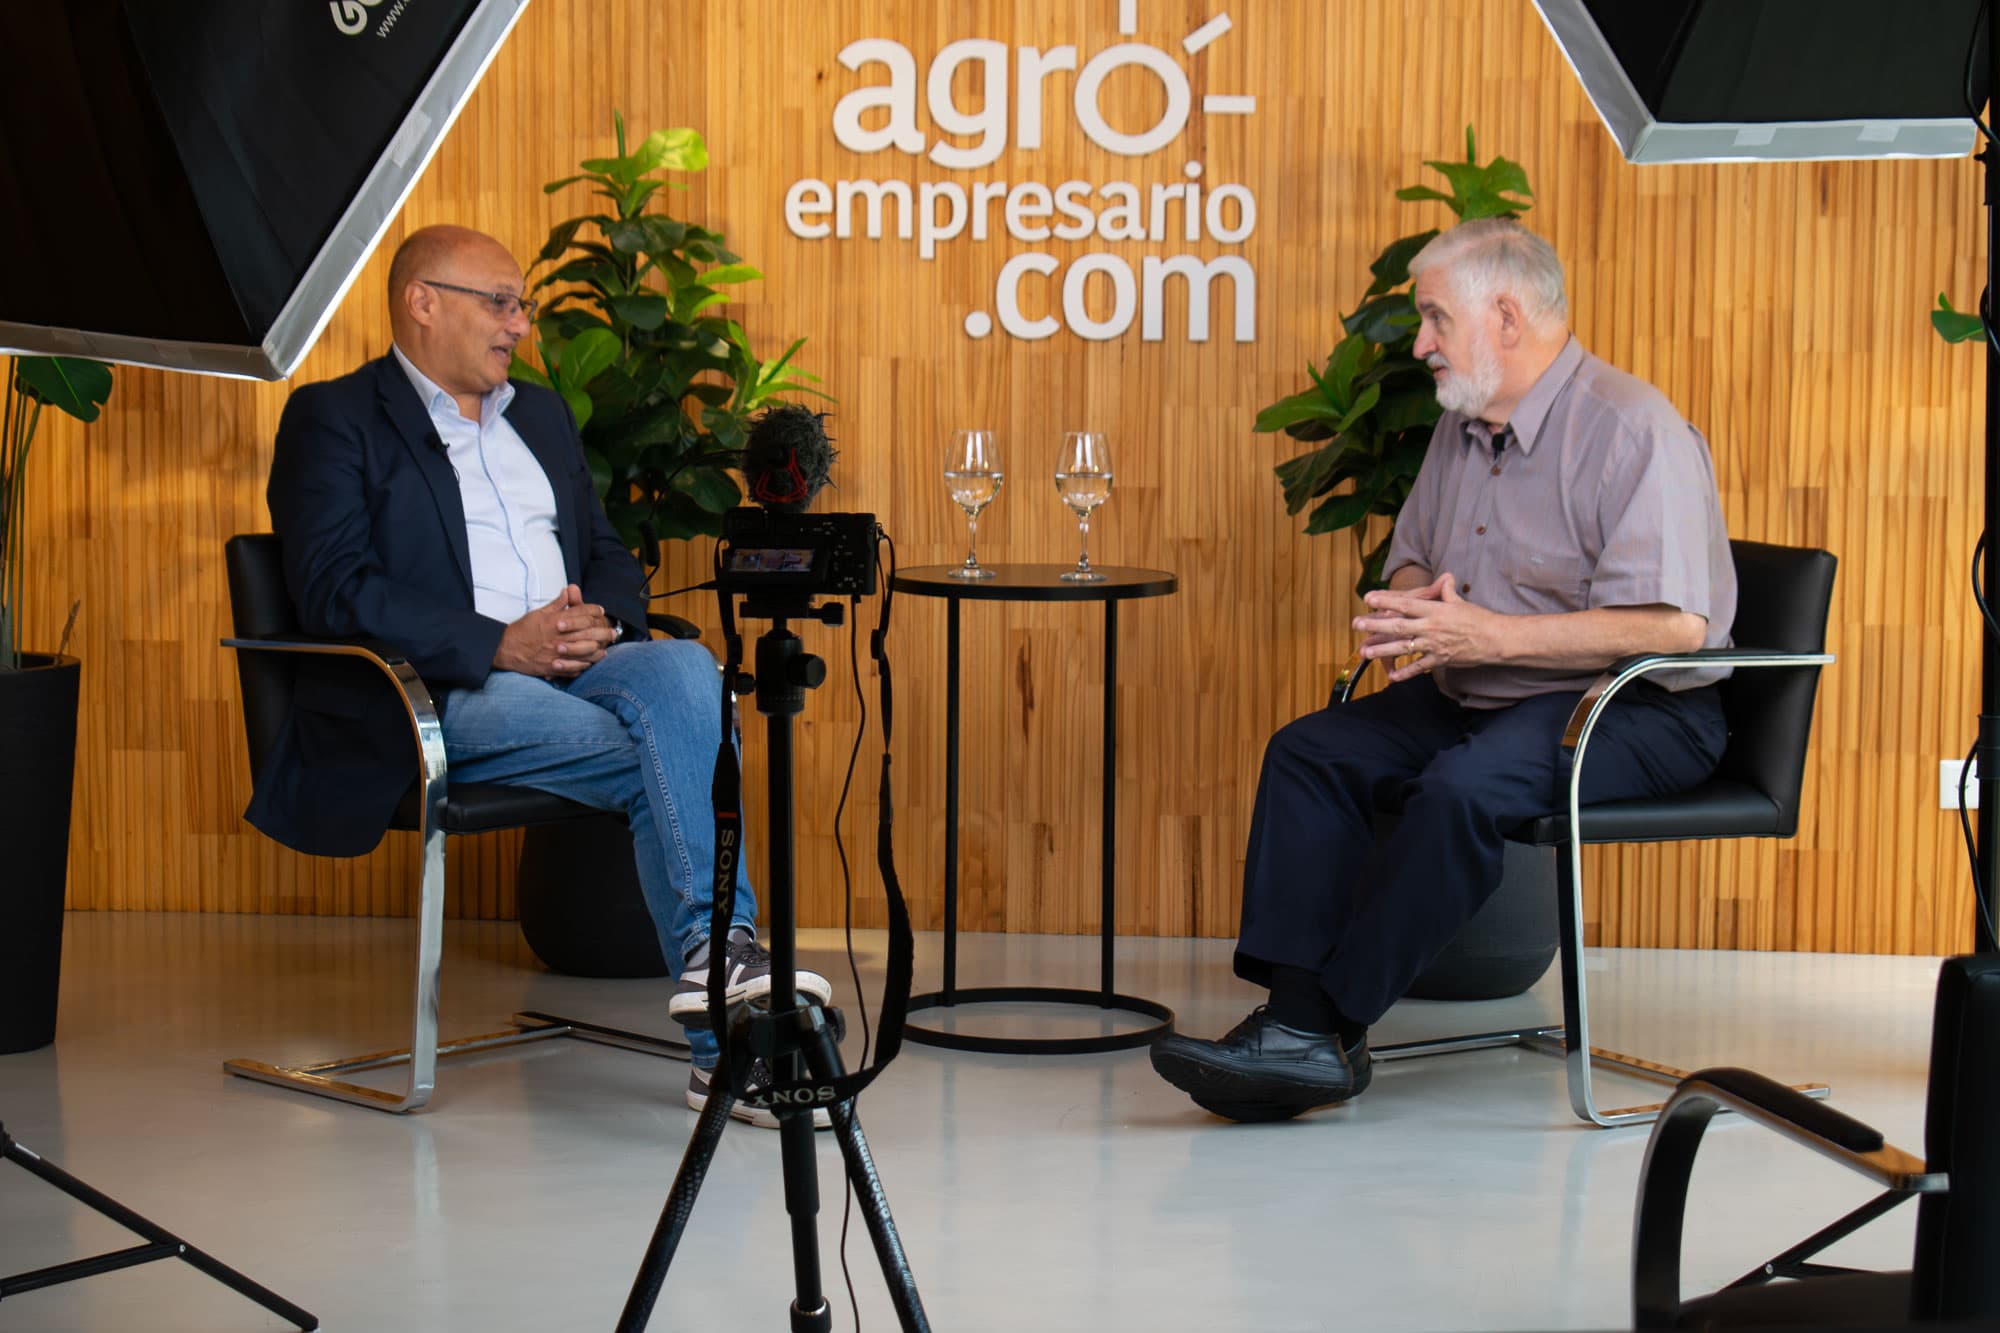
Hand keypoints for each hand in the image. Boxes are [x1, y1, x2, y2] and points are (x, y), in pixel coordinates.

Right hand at [494, 585, 615, 677]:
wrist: (505, 649)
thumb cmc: (521, 630)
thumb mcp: (538, 613)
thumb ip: (556, 604)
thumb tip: (568, 591)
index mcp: (555, 621)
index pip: (580, 613)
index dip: (594, 610)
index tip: (601, 611)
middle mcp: (558, 636)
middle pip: (587, 632)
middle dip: (602, 631)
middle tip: (612, 632)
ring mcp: (557, 653)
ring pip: (584, 651)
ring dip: (597, 650)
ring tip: (605, 648)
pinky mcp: (553, 666)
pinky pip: (574, 667)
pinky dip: (584, 665)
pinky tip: (590, 663)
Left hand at [1352, 573, 1499, 682]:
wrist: (1495, 639)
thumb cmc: (1479, 618)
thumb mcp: (1460, 602)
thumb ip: (1447, 592)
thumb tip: (1446, 578)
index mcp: (1435, 610)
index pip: (1405, 604)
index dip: (1385, 600)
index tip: (1368, 598)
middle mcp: (1431, 627)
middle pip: (1398, 625)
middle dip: (1375, 625)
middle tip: (1356, 624)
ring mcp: (1434, 645)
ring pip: (1403, 648)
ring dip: (1382, 650)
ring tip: (1365, 651)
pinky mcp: (1440, 660)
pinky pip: (1419, 667)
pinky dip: (1405, 673)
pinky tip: (1391, 676)